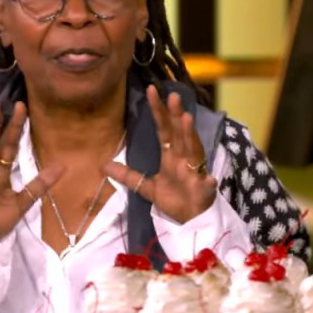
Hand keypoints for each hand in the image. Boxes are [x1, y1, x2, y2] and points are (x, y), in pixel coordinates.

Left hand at [104, 85, 216, 223]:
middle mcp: (183, 159)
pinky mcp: (203, 192)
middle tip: (172, 96)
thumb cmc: (174, 199)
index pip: (163, 129)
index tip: (152, 90)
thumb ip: (128, 175)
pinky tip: (208, 179)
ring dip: (190, 136)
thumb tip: (103, 165)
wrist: (190, 221)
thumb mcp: (146, 187)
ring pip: (193, 151)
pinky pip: (206, 186)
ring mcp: (195, 174)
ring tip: (186, 119)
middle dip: (176, 115)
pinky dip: (208, 182)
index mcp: (171, 155)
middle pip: (179, 133)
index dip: (158, 111)